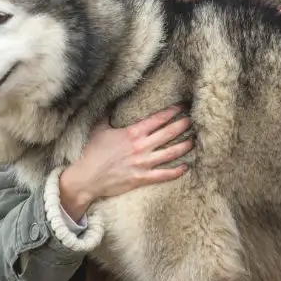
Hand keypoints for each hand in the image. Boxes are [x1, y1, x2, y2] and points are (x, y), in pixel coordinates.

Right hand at [59, 105, 191, 220]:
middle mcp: (141, 146)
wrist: (86, 177)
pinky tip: (185, 166)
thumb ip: (109, 115)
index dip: (172, 112)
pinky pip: (164, 175)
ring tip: (193, 141)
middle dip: (183, 125)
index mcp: (132, 132)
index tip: (182, 107)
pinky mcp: (142, 178)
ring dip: (184, 146)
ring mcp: (143, 163)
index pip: (158, 119)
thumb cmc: (91, 152)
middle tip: (192, 121)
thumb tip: (111, 102)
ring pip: (171, 153)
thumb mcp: (99, 129)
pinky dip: (177, 171)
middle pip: (169, 133)